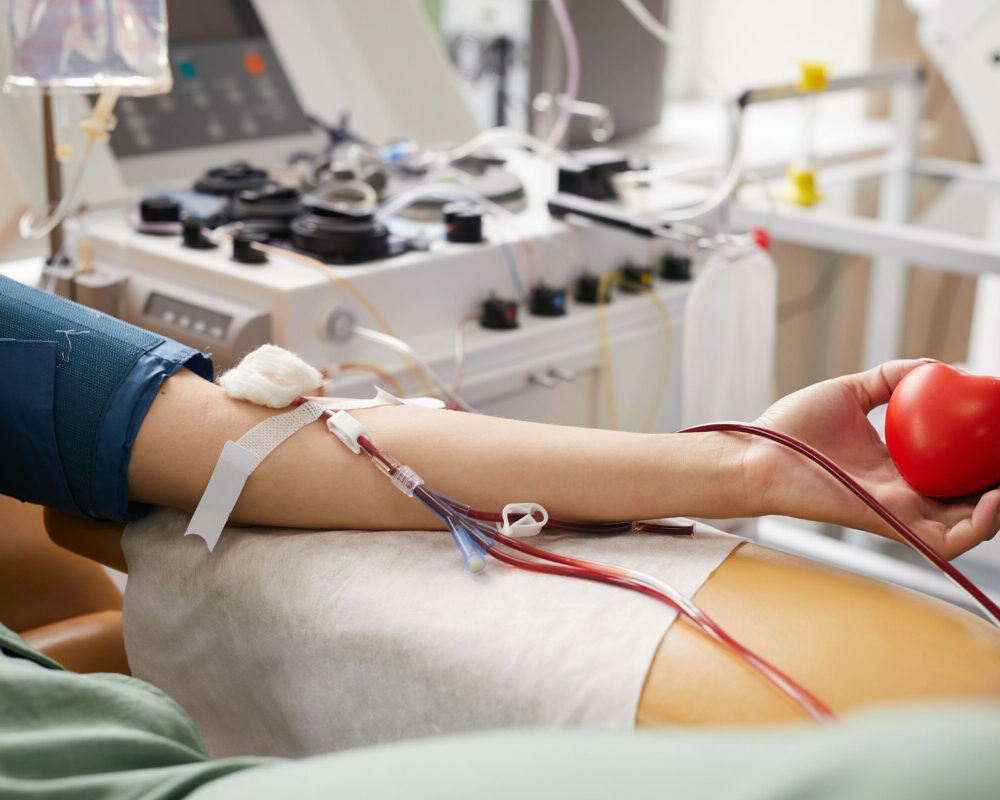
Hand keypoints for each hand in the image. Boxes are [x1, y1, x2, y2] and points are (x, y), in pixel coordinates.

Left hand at [746, 360, 999, 558]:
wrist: (756, 453)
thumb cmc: (789, 428)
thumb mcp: (849, 391)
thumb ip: (889, 379)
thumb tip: (932, 365)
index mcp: (897, 466)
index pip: (953, 469)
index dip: (983, 458)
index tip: (998, 432)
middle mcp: (904, 493)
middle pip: (969, 500)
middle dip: (999, 486)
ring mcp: (899, 512)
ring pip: (969, 526)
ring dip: (999, 508)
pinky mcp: (889, 524)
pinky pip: (946, 540)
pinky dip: (979, 526)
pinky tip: (993, 499)